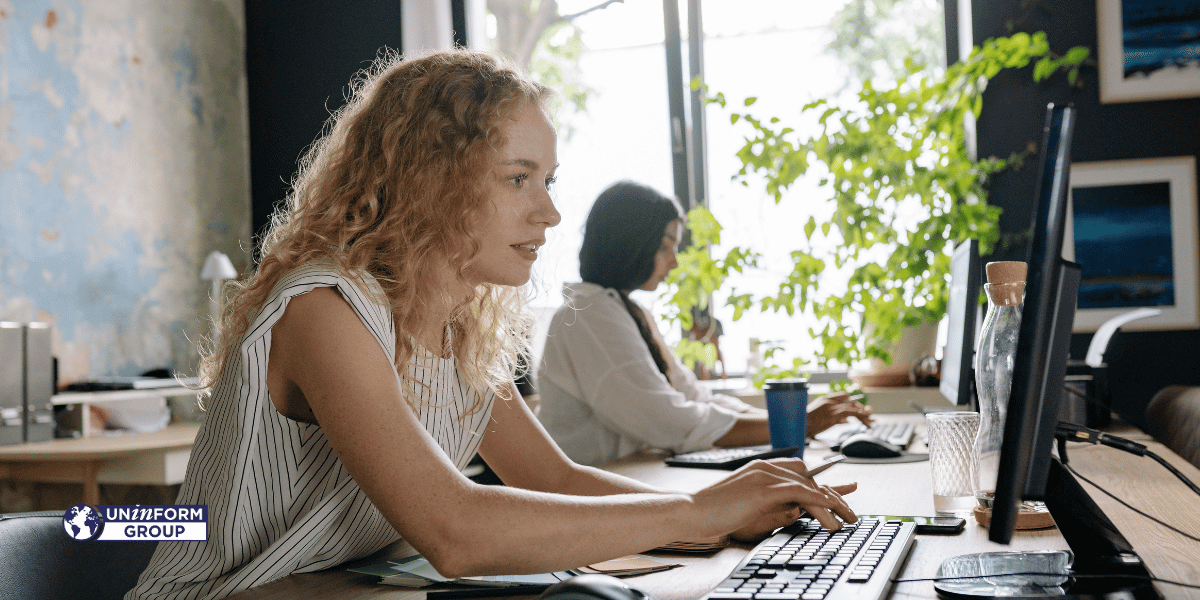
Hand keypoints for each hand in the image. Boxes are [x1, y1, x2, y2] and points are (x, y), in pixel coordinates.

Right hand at [690, 458, 856, 541]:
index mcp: (761, 468)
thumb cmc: (713, 511)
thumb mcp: (745, 503)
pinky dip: (819, 502)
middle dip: (834, 495)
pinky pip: (800, 493)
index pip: (800, 471)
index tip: (839, 498)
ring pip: (809, 485)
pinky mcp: (763, 489)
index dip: (822, 485)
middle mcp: (765, 467)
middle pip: (810, 478)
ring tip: (847, 520)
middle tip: (850, 514)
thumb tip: (789, 510)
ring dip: (833, 503)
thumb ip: (766, 500)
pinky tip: (831, 515)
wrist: (691, 511)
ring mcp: (764, 476)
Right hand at [807, 392, 872, 435]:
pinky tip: (866, 422)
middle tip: (869, 414)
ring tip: (871, 422)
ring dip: (864, 415)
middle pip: (850, 402)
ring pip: (853, 408)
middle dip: (861, 408)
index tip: (859, 408)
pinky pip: (851, 414)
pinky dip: (861, 417)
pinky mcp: (833, 415)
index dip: (852, 402)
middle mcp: (830, 401)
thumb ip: (833, 418)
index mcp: (825, 400)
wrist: (797, 425)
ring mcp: (832, 408)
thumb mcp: (819, 418)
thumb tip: (845, 421)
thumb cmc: (804, 424)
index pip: (843, 395)